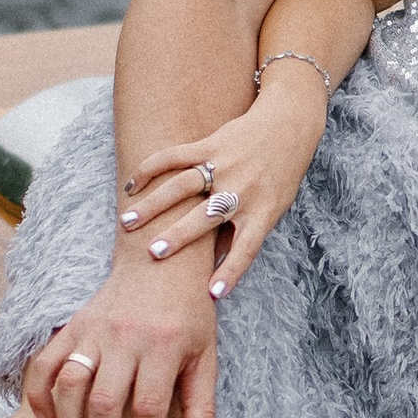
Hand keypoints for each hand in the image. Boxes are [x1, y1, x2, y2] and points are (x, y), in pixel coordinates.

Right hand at [23, 244, 216, 417]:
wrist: (160, 259)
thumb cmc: (189, 316)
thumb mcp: (206, 358)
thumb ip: (200, 407)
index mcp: (164, 346)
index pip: (149, 408)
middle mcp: (125, 337)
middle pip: (106, 403)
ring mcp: (94, 330)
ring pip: (71, 384)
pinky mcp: (73, 325)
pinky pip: (46, 361)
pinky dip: (39, 392)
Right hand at [121, 72, 326, 309]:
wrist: (290, 124)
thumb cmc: (280, 175)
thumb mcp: (273, 208)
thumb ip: (244, 232)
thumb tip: (214, 264)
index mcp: (262, 212)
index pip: (246, 248)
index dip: (231, 271)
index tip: (213, 293)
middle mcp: (243, 190)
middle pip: (207, 217)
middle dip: (179, 236)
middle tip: (153, 253)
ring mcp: (225, 166)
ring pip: (182, 186)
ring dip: (153, 205)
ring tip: (127, 222)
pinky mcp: (211, 144)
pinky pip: (175, 156)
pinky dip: (151, 169)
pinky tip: (132, 185)